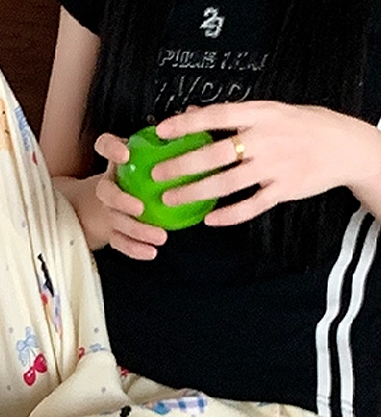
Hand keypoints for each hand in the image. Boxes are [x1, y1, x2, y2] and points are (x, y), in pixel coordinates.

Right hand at [54, 133, 167, 258]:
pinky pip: (119, 243)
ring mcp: (106, 211)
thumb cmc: (138, 174)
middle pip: (106, 191)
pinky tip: (151, 253)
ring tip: (160, 237)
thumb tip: (194, 112)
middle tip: (140, 207)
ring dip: (136, 230)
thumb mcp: (148, 153)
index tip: (125, 153)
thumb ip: (169, 137)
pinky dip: (134, 249)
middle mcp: (107, 185)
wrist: (109, 205)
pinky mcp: (110, 232)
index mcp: (115, 162)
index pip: (103, 146)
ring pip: (116, 221)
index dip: (111, 150)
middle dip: (121, 200)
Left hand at [153, 101, 376, 225]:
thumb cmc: (304, 126)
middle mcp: (265, 140)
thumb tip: (192, 112)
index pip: (217, 116)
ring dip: (194, 192)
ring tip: (171, 198)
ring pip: (226, 184)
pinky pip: (250, 206)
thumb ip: (233, 116)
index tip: (161, 130)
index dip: (187, 123)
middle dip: (182, 166)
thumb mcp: (271, 111)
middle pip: (215, 154)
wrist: (346, 146)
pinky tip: (209, 219)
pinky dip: (228, 215)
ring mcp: (274, 167)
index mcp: (261, 115)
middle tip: (158, 174)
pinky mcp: (283, 190)